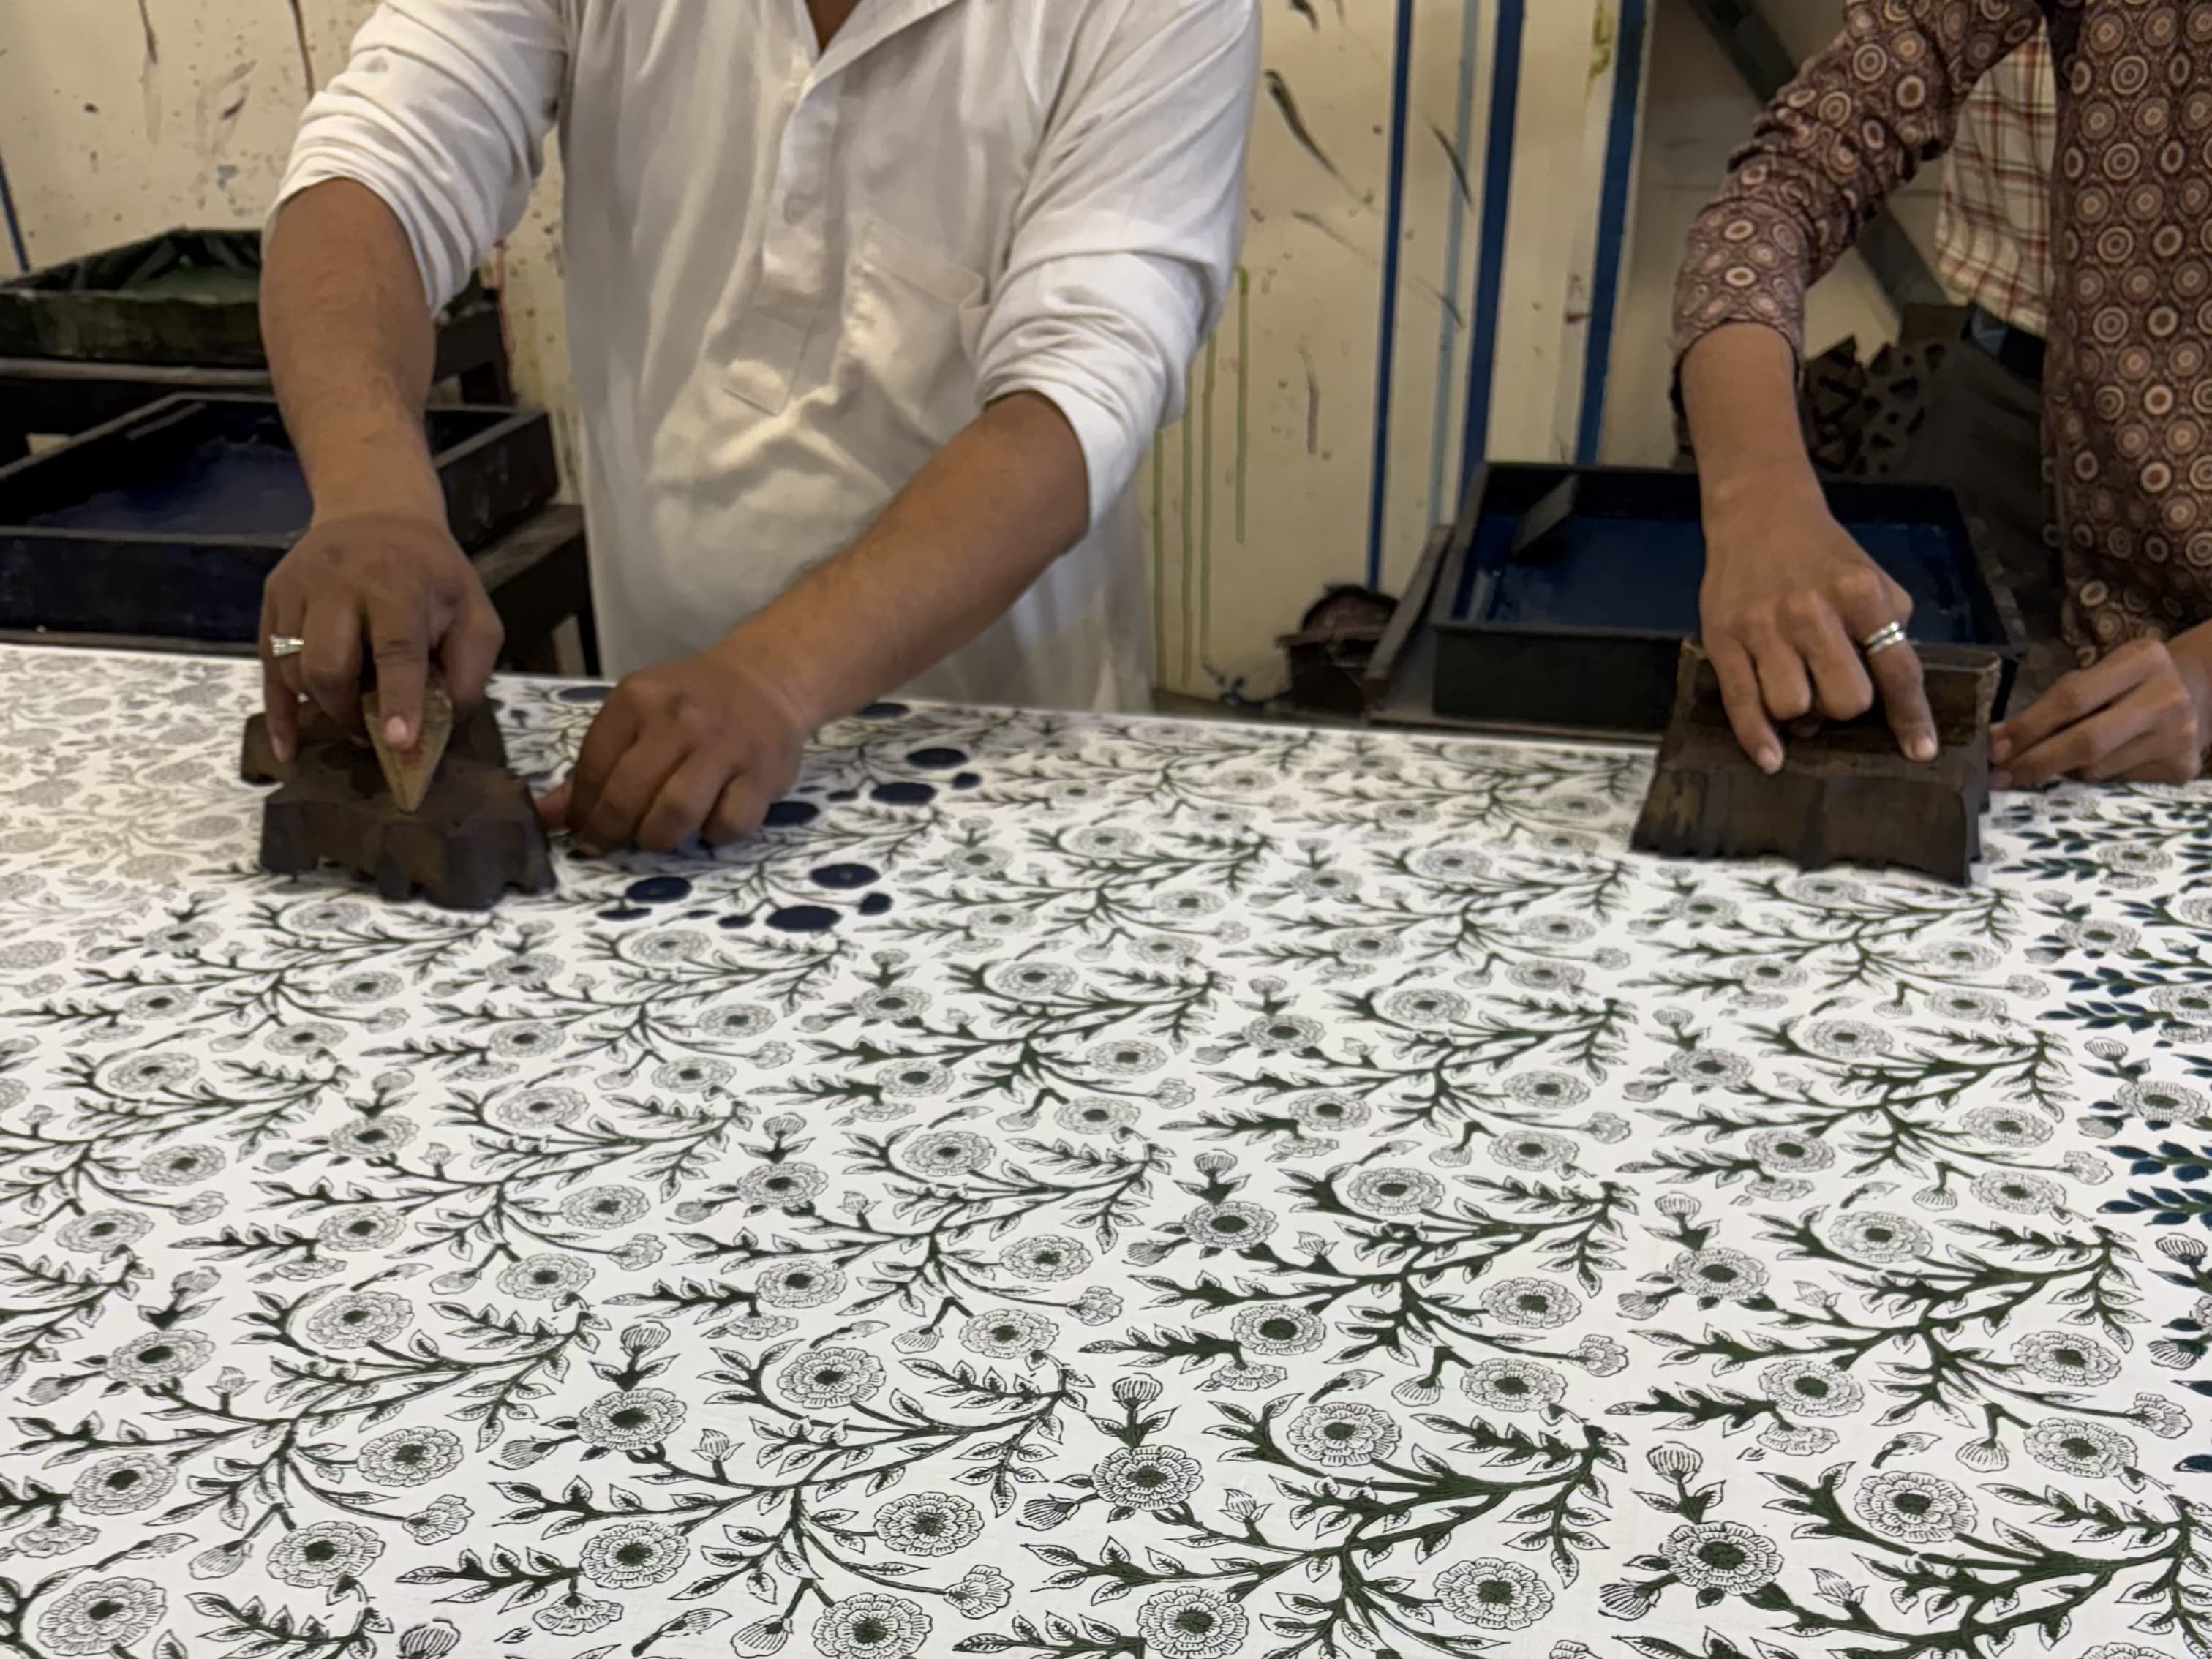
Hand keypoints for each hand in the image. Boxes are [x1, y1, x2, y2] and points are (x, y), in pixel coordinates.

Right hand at [260, 510, 501, 761]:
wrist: (376, 510)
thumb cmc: (430, 572)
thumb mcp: (473, 610)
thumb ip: (469, 666)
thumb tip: (445, 722)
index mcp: (395, 584)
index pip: (395, 649)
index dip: (398, 699)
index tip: (400, 742)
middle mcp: (337, 584)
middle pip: (327, 664)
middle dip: (349, 712)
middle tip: (373, 732)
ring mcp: (297, 591)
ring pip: (293, 669)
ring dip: (322, 706)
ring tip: (354, 711)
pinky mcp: (273, 601)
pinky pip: (267, 667)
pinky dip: (278, 713)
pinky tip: (288, 748)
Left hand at [537, 646, 811, 853]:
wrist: (764, 680)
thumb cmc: (690, 702)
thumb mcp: (637, 713)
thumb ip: (595, 763)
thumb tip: (547, 817)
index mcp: (638, 698)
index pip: (593, 768)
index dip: (582, 810)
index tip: (583, 828)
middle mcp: (681, 719)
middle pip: (630, 796)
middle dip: (612, 831)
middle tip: (612, 843)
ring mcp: (725, 747)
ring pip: (676, 815)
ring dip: (658, 838)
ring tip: (656, 835)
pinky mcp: (762, 774)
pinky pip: (728, 825)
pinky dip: (713, 835)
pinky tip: (708, 822)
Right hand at [1699, 479, 1935, 770]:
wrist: (1757, 513)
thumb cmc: (1822, 552)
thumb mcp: (1871, 576)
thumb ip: (1888, 625)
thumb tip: (1889, 686)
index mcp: (1859, 594)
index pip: (1896, 668)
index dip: (1911, 716)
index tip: (1921, 750)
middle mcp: (1811, 612)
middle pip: (1844, 700)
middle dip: (1845, 708)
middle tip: (1835, 691)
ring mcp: (1762, 627)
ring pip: (1793, 707)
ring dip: (1802, 713)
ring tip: (1799, 694)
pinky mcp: (1722, 639)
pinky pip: (1742, 703)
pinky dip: (1758, 738)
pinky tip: (1772, 758)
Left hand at [1991, 636, 2208, 788]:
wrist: (2198, 694)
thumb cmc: (2130, 683)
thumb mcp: (2102, 673)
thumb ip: (2057, 700)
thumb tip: (1997, 738)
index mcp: (2143, 659)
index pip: (2073, 697)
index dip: (2028, 726)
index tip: (1993, 747)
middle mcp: (2168, 697)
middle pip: (2087, 740)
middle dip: (2036, 762)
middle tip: (2000, 776)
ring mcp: (2180, 736)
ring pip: (2098, 769)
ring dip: (2062, 772)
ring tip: (2048, 765)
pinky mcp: (2182, 768)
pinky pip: (2118, 783)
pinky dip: (2091, 780)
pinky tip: (2088, 769)